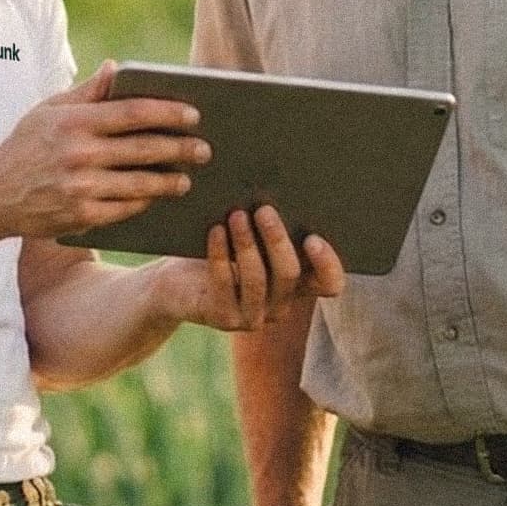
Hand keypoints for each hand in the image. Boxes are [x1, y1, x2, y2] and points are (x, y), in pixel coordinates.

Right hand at [0, 62, 208, 239]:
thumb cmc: (26, 146)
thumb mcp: (49, 111)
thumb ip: (86, 91)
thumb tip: (117, 67)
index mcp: (74, 122)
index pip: (132, 113)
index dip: (168, 113)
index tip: (194, 115)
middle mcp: (79, 154)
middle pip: (144, 149)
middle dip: (180, 149)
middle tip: (204, 149)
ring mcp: (81, 188)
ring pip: (140, 183)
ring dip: (170, 181)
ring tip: (187, 178)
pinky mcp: (82, 216)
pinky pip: (126, 208)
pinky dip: (146, 201)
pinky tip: (158, 196)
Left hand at [152, 205, 345, 333]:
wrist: (176, 284)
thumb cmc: (219, 250)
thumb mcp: (249, 238)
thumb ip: (268, 225)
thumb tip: (279, 186)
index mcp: (297, 285)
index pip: (330, 284)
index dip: (328, 264)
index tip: (313, 238)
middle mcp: (281, 306)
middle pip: (289, 274)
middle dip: (277, 239)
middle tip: (264, 210)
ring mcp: (254, 317)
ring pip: (257, 279)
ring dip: (247, 243)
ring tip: (236, 215)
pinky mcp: (225, 320)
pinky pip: (226, 284)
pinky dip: (220, 254)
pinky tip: (216, 231)